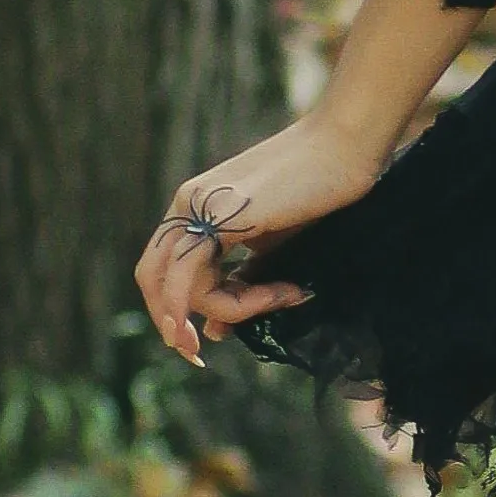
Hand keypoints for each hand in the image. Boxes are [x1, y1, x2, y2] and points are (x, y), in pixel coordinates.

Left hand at [136, 112, 385, 364]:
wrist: (345, 145)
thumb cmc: (319, 188)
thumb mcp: (271, 244)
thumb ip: (242, 282)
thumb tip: (212, 332)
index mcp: (194, 205)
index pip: (160, 268)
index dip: (174, 309)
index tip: (208, 337)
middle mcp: (187, 204)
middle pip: (150, 279)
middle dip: (170, 323)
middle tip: (197, 352)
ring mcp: (198, 207)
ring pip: (178, 286)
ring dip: (228, 311)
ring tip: (284, 296)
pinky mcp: (220, 217)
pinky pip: (193, 279)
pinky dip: (225, 304)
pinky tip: (270, 300)